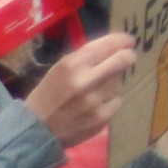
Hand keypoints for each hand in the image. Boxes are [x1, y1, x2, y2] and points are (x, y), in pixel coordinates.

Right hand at [23, 32, 135, 147]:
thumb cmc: (49, 93)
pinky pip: (117, 101)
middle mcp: (85, 80)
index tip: (129, 41)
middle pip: (122, 60)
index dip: (123, 40)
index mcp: (72, 64)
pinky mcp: (101, 118)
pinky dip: (111, 101)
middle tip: (129, 57)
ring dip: (113, 82)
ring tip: (98, 88)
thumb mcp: (61, 67)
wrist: (38, 127)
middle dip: (128, 56)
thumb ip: (85, 57)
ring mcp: (95, 101)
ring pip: (119, 82)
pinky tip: (98, 104)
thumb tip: (113, 45)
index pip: (107, 45)